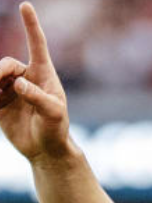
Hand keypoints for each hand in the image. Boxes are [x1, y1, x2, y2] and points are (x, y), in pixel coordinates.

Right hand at [0, 2, 70, 162]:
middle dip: (0, 73)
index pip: (37, 45)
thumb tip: (18, 84)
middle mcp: (26, 78)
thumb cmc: (56, 129)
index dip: (31, 26)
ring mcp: (11, 89)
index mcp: (44, 75)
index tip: (26, 6)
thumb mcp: (54, 114)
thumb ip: (38, 97)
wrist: (45, 150)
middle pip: (6, 64)